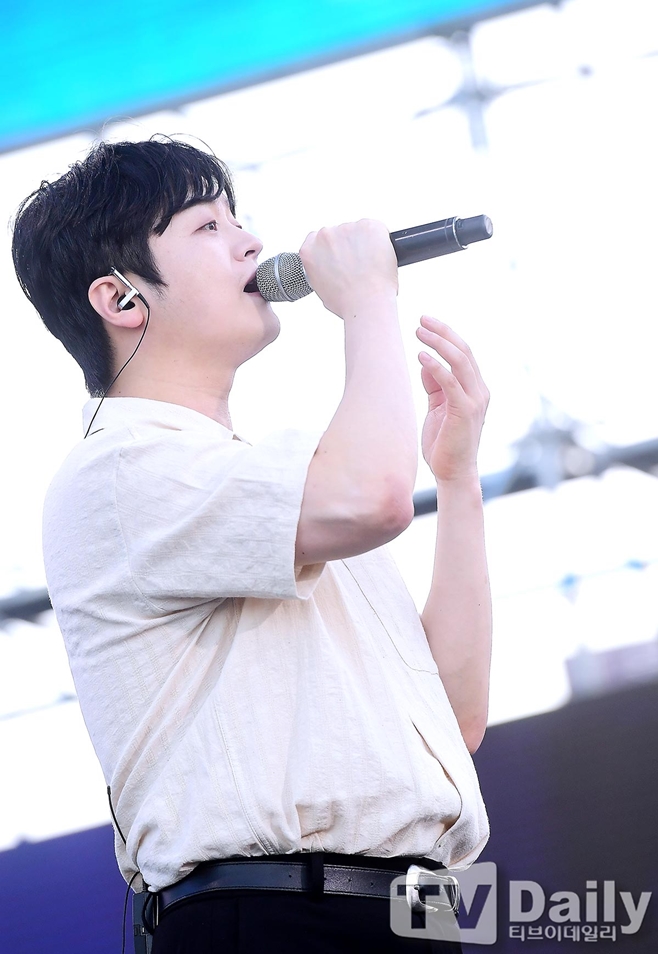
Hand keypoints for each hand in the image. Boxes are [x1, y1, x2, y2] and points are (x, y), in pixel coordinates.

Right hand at [299, 219, 397, 317]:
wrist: (367, 303)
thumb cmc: (347, 302)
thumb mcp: (321, 289)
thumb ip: (322, 270)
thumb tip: (332, 268)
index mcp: (310, 250)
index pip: (318, 239)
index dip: (332, 248)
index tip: (340, 256)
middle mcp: (325, 236)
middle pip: (340, 234)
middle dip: (349, 246)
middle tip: (359, 265)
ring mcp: (346, 228)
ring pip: (359, 231)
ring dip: (365, 244)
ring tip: (371, 266)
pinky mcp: (368, 226)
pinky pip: (375, 229)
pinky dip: (380, 241)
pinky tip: (379, 259)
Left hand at [416, 316, 489, 481]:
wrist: (453, 473)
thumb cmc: (444, 444)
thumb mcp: (438, 408)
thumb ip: (435, 386)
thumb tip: (426, 362)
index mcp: (476, 389)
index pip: (464, 354)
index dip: (447, 335)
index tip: (427, 323)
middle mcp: (480, 391)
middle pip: (464, 351)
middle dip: (442, 332)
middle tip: (421, 320)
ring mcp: (475, 401)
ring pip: (460, 361)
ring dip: (439, 343)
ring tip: (418, 332)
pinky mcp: (465, 411)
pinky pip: (451, 382)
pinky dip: (436, 366)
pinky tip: (421, 356)